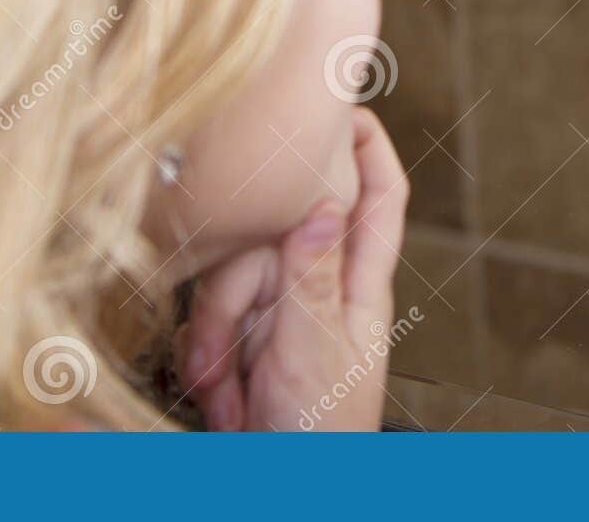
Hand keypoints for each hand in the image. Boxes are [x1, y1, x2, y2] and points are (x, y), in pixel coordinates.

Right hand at [176, 107, 408, 430]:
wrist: (293, 497)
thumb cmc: (320, 436)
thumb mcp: (314, 350)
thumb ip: (311, 277)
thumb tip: (321, 201)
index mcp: (360, 287)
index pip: (381, 197)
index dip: (370, 147)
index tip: (344, 105)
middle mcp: (323, 292)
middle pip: (278, 240)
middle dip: (239, 289)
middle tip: (228, 346)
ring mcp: (285, 320)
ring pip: (234, 284)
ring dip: (217, 340)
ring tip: (227, 393)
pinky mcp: (251, 348)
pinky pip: (212, 327)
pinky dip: (208, 363)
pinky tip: (221, 401)